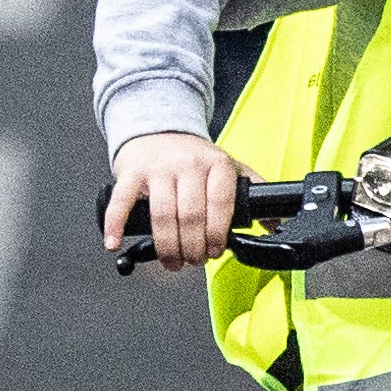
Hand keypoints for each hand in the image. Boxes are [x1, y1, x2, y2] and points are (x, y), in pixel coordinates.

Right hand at [104, 132, 243, 269]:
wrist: (157, 128)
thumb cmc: (193, 157)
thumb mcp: (228, 167)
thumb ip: (253, 192)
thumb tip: (275, 224)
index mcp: (216, 164)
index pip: (220, 205)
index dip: (217, 235)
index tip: (215, 251)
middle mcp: (187, 164)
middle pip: (191, 216)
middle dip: (193, 248)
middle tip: (193, 260)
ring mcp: (158, 168)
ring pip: (162, 215)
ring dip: (166, 247)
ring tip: (172, 261)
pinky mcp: (131, 172)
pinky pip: (122, 202)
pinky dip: (116, 225)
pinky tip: (114, 243)